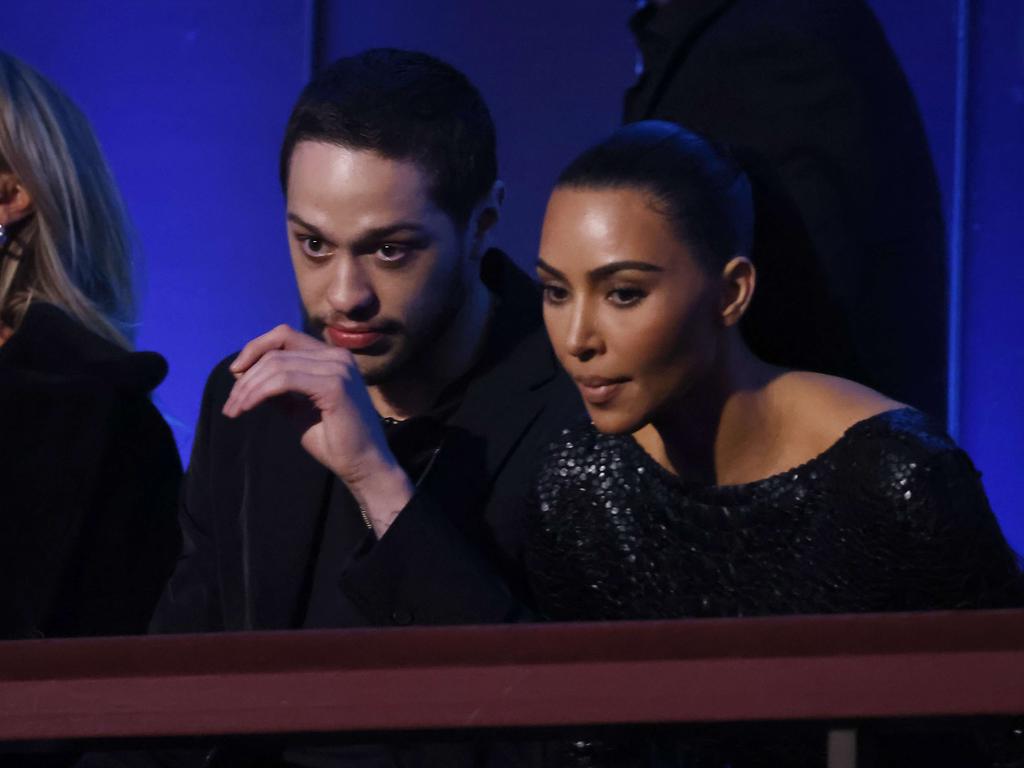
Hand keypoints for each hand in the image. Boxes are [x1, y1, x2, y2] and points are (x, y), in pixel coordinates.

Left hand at [222, 324, 412, 534]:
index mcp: (332, 358)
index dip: (255, 348)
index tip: (235, 374)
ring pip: (276, 365)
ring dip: (248, 387)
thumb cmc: (335, 442)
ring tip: (234, 410)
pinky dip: (258, 393)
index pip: (285, 336)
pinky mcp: (334, 385)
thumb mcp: (299, 409)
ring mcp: (338, 368)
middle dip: (246, 374)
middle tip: (230, 403)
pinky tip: (245, 408)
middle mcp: (337, 356)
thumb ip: (279, 390)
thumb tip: (243, 374)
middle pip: (277, 349)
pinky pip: (283, 381)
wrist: (364, 466)